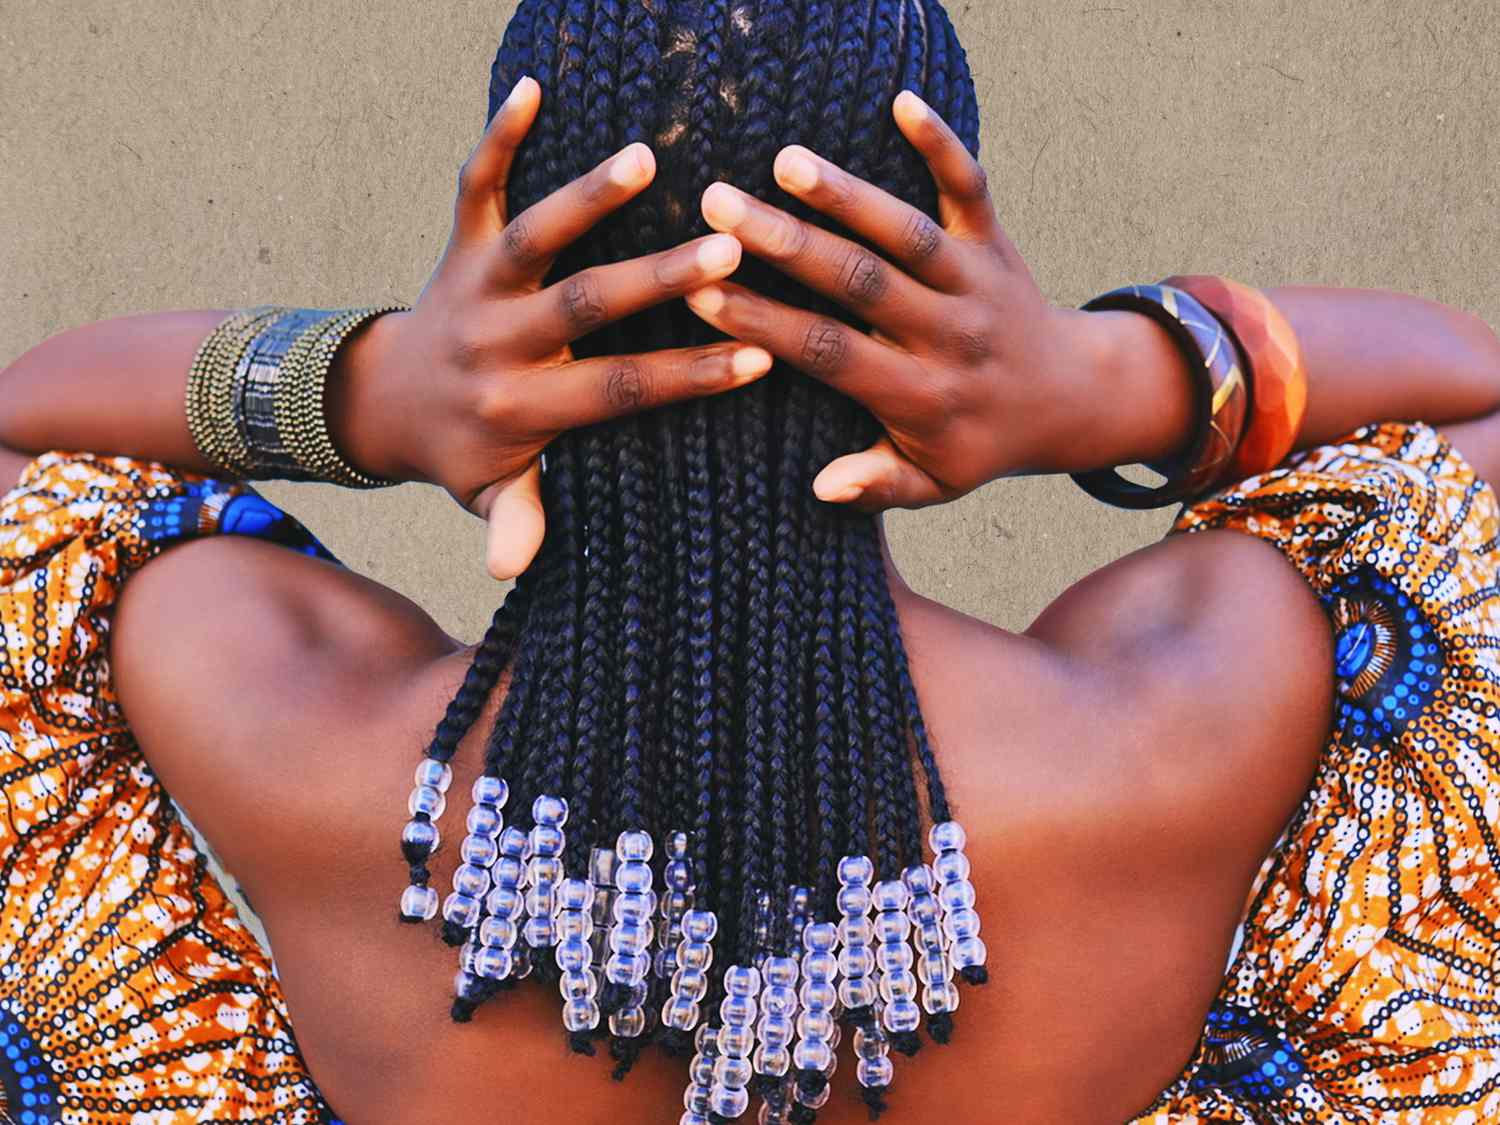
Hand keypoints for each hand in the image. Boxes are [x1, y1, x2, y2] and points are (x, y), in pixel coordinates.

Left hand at [338, 77, 770, 577]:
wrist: (383, 400)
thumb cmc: (460, 453)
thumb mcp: (489, 496)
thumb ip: (517, 519)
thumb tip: (509, 568)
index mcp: (522, 406)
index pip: (616, 390)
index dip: (686, 377)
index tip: (758, 360)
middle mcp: (498, 341)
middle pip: (582, 306)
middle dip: (654, 281)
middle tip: (725, 253)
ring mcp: (476, 286)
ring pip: (529, 237)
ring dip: (583, 197)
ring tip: (644, 158)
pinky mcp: (459, 245)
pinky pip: (474, 185)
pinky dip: (497, 136)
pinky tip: (530, 86)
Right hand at [684, 90, 1177, 510]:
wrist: (1069, 398)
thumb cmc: (977, 442)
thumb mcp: (932, 483)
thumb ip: (878, 484)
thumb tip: (823, 488)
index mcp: (921, 395)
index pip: (833, 355)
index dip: (767, 325)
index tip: (704, 295)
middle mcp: (949, 333)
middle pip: (862, 282)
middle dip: (788, 244)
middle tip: (719, 206)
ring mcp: (975, 281)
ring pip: (908, 232)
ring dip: (848, 193)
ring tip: (785, 160)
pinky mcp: (995, 241)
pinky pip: (971, 187)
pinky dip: (942, 144)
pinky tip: (902, 102)